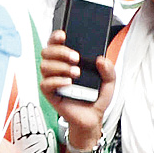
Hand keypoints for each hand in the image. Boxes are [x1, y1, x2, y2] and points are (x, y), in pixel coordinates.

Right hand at [38, 31, 114, 149]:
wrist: (93, 117)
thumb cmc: (96, 97)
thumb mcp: (109, 81)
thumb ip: (108, 69)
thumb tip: (101, 60)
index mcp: (67, 60)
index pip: (55, 44)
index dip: (55, 37)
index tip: (63, 35)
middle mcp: (57, 68)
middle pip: (47, 51)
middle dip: (60, 51)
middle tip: (76, 58)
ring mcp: (52, 81)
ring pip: (44, 66)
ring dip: (60, 66)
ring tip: (76, 73)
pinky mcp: (50, 94)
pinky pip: (45, 84)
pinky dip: (57, 81)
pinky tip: (68, 83)